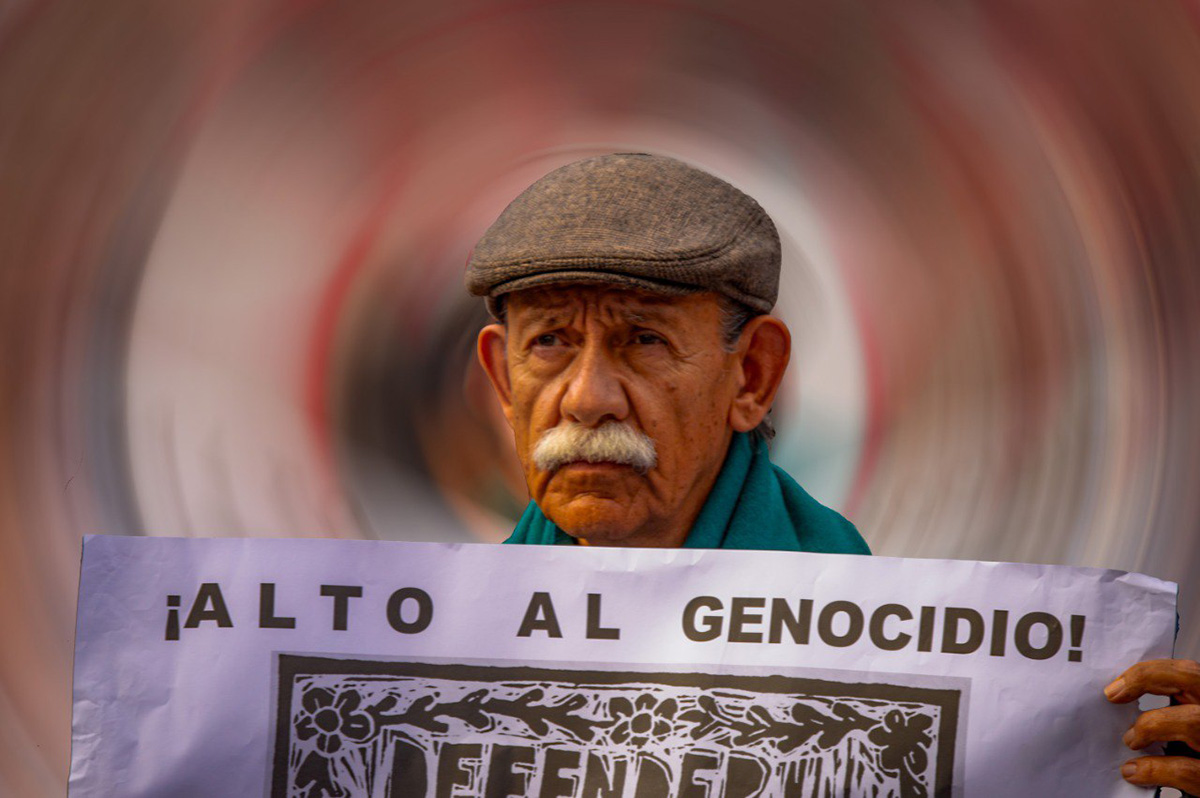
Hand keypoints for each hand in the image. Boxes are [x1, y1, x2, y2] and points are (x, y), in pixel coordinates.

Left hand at [1105, 658, 1199, 793]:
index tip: (1115, 686)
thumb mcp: (1186, 720)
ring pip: (1192, 719)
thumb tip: (1120, 697)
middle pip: (1191, 677)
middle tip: (1113, 695)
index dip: (1149, 672)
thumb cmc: (1195, 753)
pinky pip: (1187, 769)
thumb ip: (1170, 711)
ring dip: (1150, 726)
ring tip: (1130, 740)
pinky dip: (1155, 769)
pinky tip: (1134, 772)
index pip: (1186, 670)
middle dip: (1145, 679)